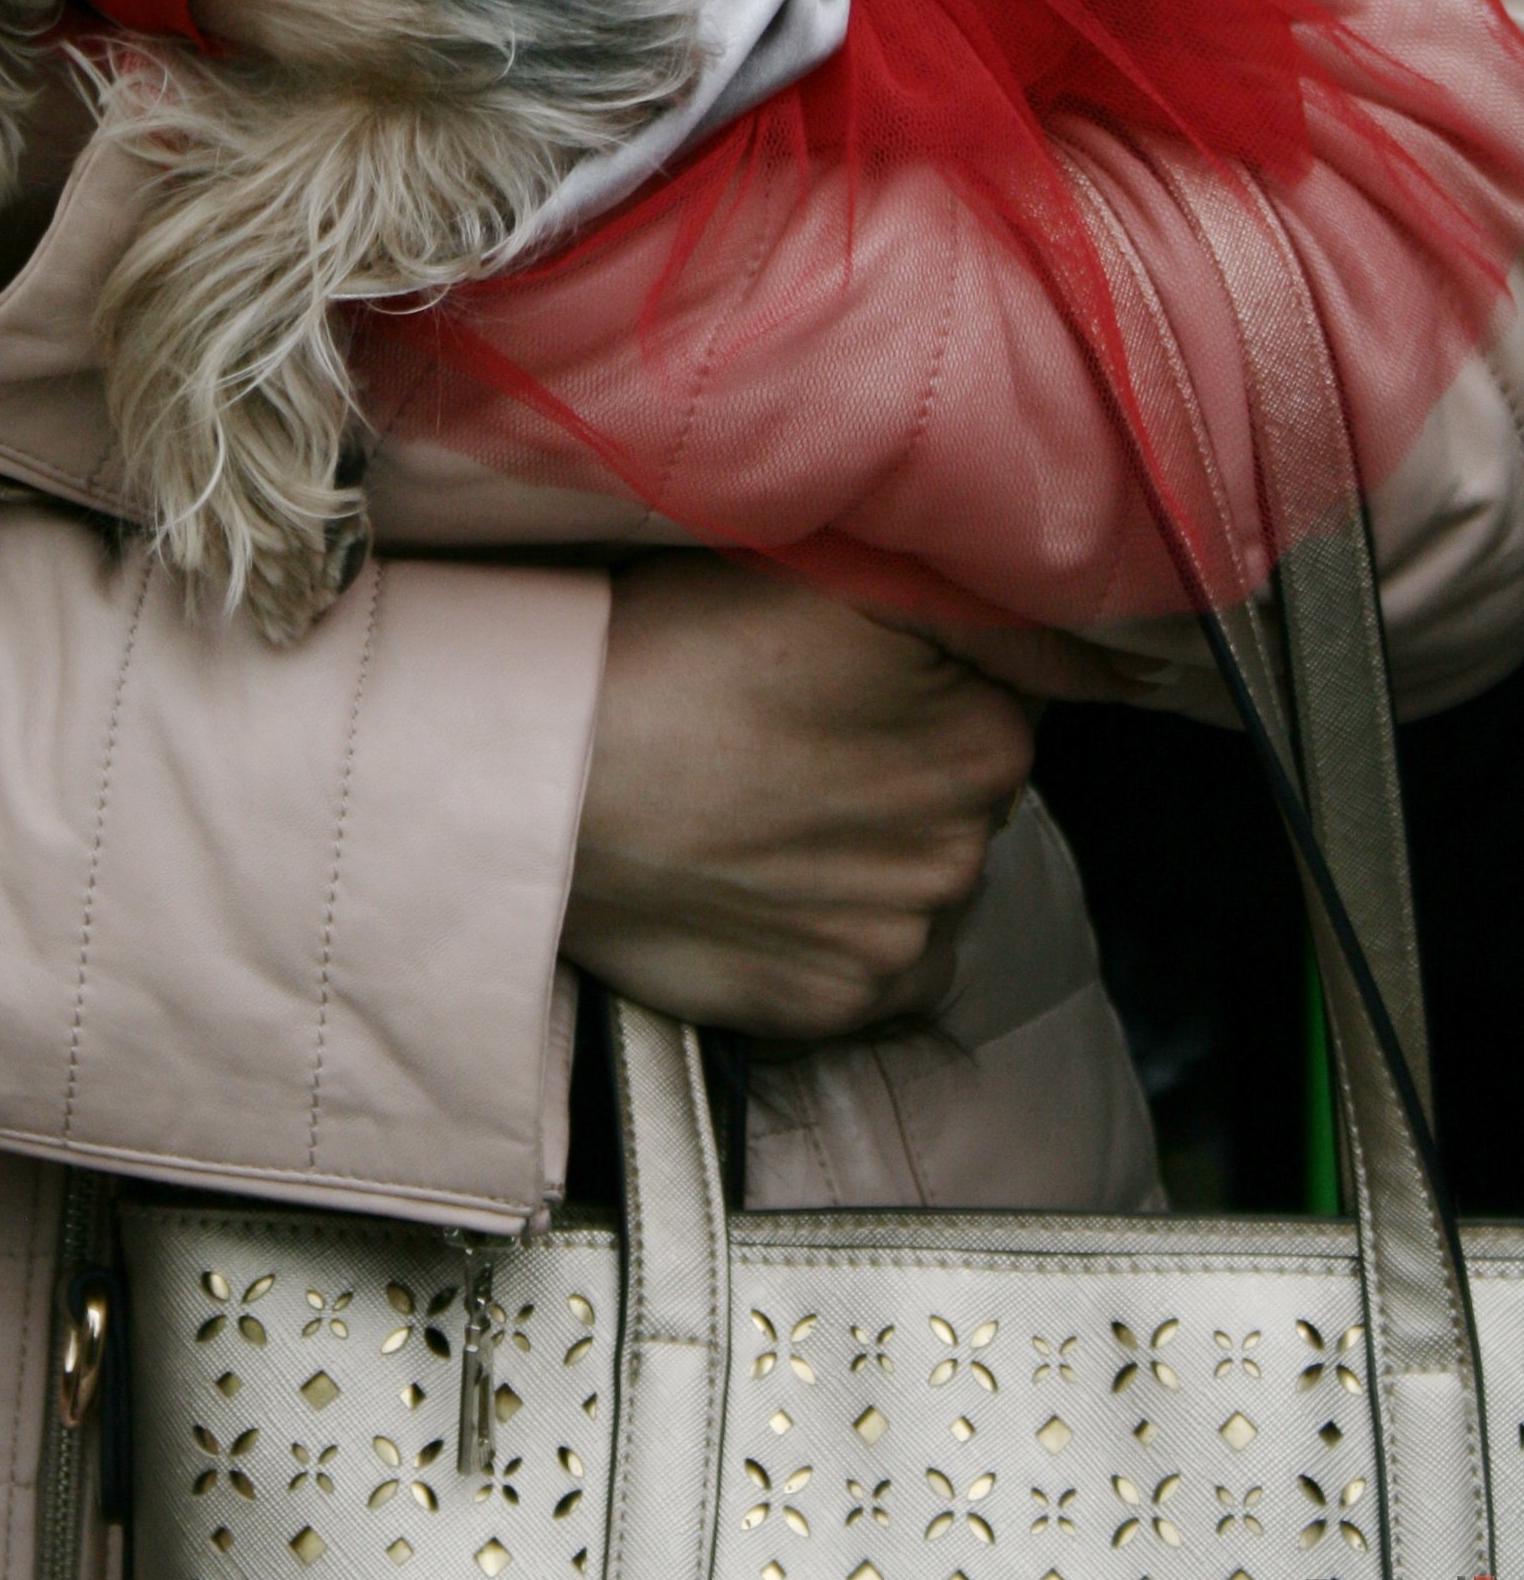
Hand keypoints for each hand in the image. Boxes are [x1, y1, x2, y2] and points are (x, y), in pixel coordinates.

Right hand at [562, 559, 1036, 1043]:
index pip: (997, 697)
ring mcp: (906, 930)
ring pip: (922, 882)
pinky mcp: (841, 1004)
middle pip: (962, 795)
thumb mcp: (825, 575)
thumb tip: (1033, 627)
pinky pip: (881, 967)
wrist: (545, 775)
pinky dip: (837, 933)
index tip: (842, 682)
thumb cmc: (666, 648)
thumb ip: (947, 598)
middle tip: (789, 741)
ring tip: (762, 813)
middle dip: (901, 769)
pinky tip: (762, 883)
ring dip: (869, 854)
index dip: (919, 682)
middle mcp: (972, 840)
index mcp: (988, 725)